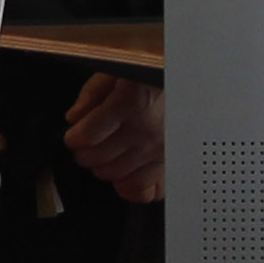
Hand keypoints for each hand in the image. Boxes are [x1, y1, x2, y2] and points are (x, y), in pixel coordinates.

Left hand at [65, 75, 165, 202]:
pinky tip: (124, 175)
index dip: (74, 138)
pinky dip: (130, 188)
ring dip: (103, 167)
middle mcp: (146, 131)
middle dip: (84, 152)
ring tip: (105, 154)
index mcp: (132, 103)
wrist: (189, 81)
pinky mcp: (169, 164)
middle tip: (87, 145)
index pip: (89, 135)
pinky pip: (146, 191)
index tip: (74, 135)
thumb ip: (92, 93)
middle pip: (98, 158)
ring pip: (116, 176)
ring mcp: (159, 151)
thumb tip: (74, 118)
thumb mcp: (118, 71)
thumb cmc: (151, 75)